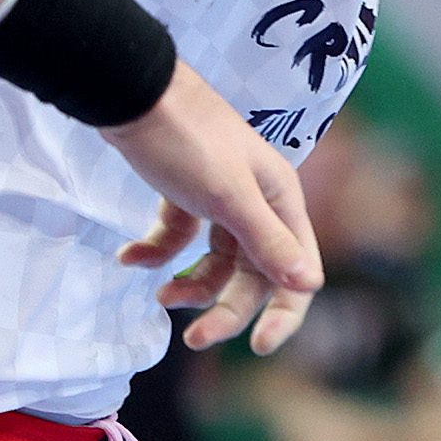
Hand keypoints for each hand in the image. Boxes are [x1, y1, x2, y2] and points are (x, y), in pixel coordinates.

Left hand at [104, 63, 326, 353]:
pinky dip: (156, 254)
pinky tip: (129, 256)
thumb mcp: (228, 197)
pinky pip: (178, 240)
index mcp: (280, 201)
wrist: (132, 93)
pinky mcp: (184, 195)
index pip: (295, 270)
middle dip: (225, 308)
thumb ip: (267, 243)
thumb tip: (310, 286)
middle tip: (193, 340)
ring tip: (158, 295)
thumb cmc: (187, 140)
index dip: (283, 313)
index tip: (257, 348)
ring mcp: (219, 200)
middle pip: (252, 274)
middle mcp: (257, 203)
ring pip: (215, 263)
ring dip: (189, 286)